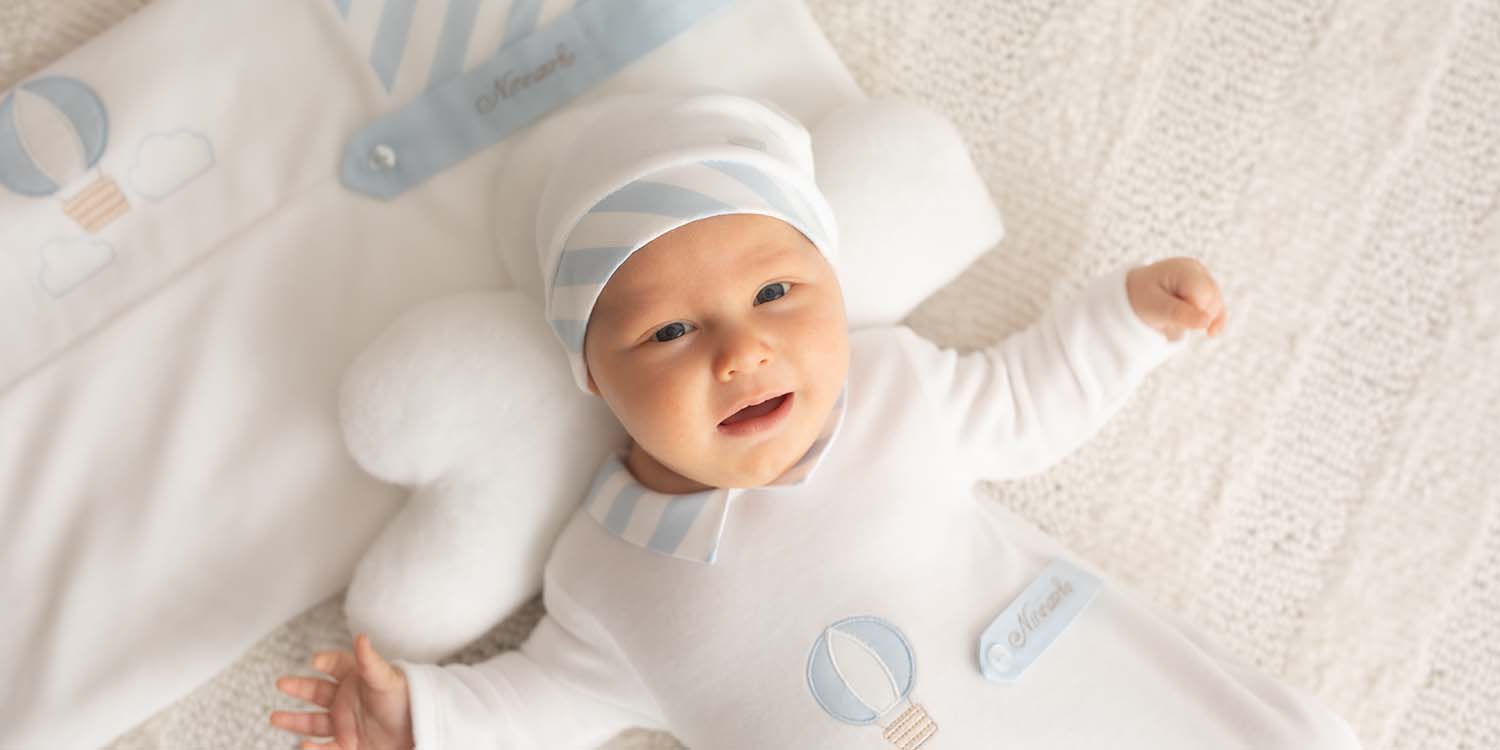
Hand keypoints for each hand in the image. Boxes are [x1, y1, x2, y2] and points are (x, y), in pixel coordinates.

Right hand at [269, 633, 414, 749]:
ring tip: (274, 717)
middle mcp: (347, 699)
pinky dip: (312, 748)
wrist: (419, 730)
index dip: (326, 661)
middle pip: (318, 691)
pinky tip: (302, 745)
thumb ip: (371, 661)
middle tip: (281, 683)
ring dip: (294, 720)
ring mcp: (345, 722)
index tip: (316, 661)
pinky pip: (325, 747)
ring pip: (313, 721)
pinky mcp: (347, 744)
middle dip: (299, 687)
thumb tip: (361, 637)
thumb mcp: (388, 679)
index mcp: (358, 678)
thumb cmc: (407, 700)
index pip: (337, 665)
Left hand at [1125, 257, 1226, 340]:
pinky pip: (1219, 310)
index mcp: (1184, 269)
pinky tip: (1212, 333)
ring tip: (1176, 317)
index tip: (1171, 316)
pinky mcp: (1208, 292)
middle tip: (1170, 316)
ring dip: (1201, 319)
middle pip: (1212, 301)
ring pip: (1217, 307)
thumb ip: (1178, 313)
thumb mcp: (1154, 307)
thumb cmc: (1143, 298)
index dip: (1193, 312)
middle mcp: (1198, 271)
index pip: (1202, 295)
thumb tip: (1206, 322)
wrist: (1137, 293)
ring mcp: (1205, 280)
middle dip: (1197, 316)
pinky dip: (1215, 322)